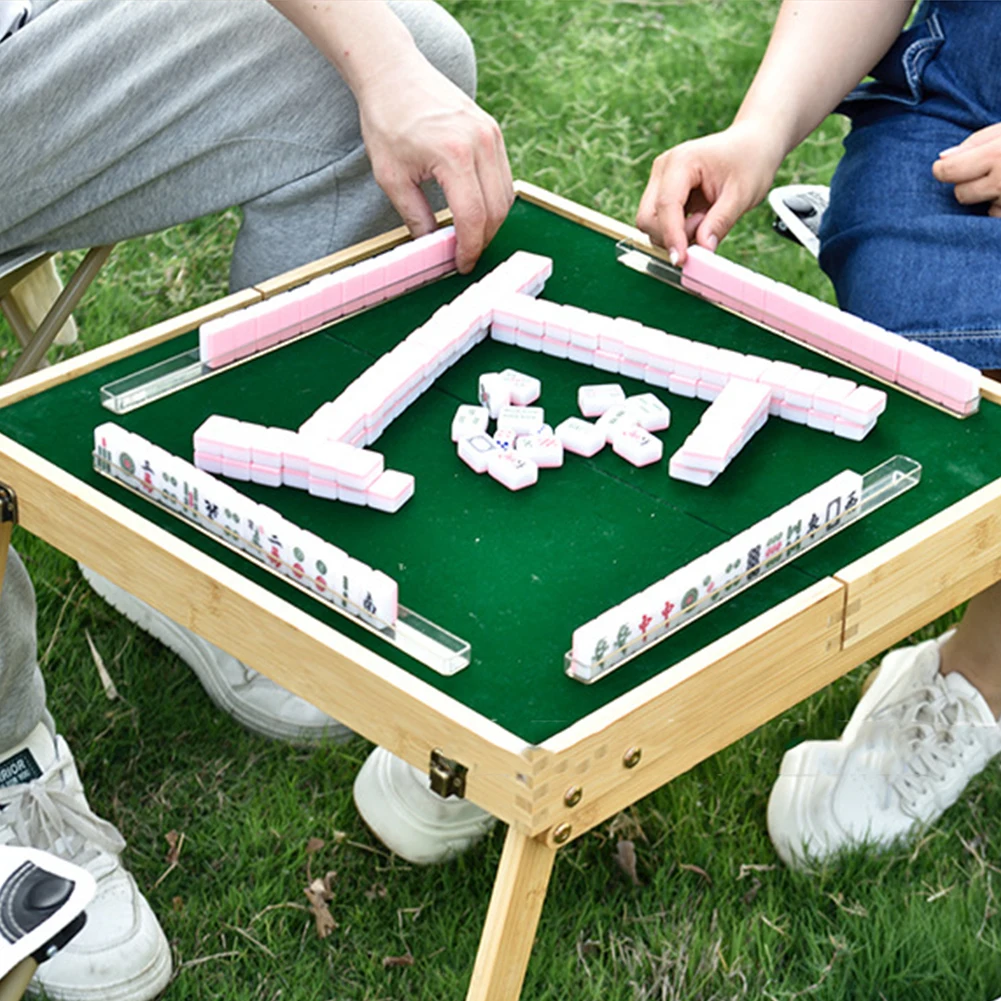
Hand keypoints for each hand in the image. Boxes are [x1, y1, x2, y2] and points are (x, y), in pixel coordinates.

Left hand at [358, 53, 512, 272]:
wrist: (394, 73)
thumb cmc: (388, 119)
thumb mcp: (391, 177)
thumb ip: (415, 217)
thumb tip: (433, 250)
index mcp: (454, 155)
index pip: (473, 217)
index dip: (469, 248)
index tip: (460, 265)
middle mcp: (481, 143)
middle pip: (496, 211)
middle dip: (482, 240)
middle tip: (464, 255)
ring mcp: (492, 135)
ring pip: (506, 197)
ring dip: (491, 222)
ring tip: (468, 235)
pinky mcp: (494, 132)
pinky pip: (503, 177)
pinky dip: (493, 200)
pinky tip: (474, 210)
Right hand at [636, 121, 783, 263]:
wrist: (753, 145)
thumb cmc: (749, 162)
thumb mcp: (742, 195)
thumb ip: (720, 223)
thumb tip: (703, 250)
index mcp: (681, 162)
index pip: (665, 206)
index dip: (671, 236)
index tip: (682, 260)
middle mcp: (663, 169)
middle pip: (648, 218)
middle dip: (672, 235)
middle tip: (705, 228)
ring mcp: (660, 181)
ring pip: (651, 223)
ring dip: (677, 233)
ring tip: (706, 218)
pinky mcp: (663, 193)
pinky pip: (660, 222)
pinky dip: (678, 230)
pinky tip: (700, 218)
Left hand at [933, 122, 1000, 216]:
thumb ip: (976, 142)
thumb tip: (942, 159)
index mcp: (998, 154)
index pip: (949, 171)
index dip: (942, 170)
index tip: (942, 168)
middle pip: (961, 194)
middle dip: (969, 184)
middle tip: (986, 172)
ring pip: (980, 208)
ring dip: (987, 197)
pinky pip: (995, 217)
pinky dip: (1000, 207)